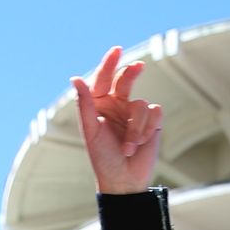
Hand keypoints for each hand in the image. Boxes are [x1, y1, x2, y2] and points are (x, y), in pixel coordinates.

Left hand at [71, 47, 163, 194]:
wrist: (123, 180)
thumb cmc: (102, 158)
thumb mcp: (91, 131)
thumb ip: (84, 104)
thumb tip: (75, 78)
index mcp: (99, 105)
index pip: (103, 79)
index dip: (109, 63)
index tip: (117, 50)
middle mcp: (117, 105)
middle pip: (126, 80)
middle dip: (132, 72)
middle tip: (138, 66)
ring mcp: (134, 113)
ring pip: (141, 104)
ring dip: (135, 128)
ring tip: (128, 147)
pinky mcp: (151, 122)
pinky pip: (154, 113)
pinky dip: (146, 129)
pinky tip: (140, 144)